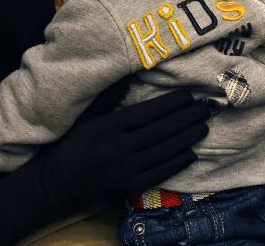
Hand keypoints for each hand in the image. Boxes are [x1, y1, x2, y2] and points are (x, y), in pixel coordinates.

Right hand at [0, 91, 208, 245]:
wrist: (57, 182)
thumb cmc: (71, 144)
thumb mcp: (85, 116)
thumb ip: (108, 98)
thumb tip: (128, 79)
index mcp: (112, 126)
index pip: (150, 112)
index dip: (173, 103)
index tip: (190, 95)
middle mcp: (123, 146)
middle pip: (163, 130)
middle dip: (188, 117)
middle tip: (207, 107)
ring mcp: (128, 168)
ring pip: (166, 150)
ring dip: (187, 138)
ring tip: (204, 126)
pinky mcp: (130, 186)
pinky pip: (160, 172)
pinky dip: (178, 162)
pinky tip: (191, 153)